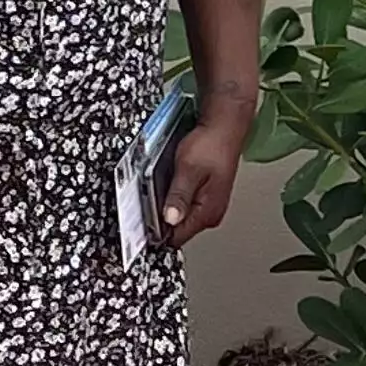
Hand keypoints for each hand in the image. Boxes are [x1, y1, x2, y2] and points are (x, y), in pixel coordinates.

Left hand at [160, 113, 245, 243]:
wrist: (224, 129)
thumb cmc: (210, 145)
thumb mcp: (188, 170)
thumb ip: (178, 196)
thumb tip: (170, 219)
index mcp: (207, 212)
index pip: (177, 237)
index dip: (157, 231)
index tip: (142, 221)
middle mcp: (210, 213)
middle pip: (177, 228)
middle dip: (159, 217)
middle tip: (149, 197)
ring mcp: (209, 205)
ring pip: (179, 216)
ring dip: (165, 205)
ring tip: (161, 186)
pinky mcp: (205, 195)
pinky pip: (184, 204)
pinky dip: (173, 197)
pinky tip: (170, 182)